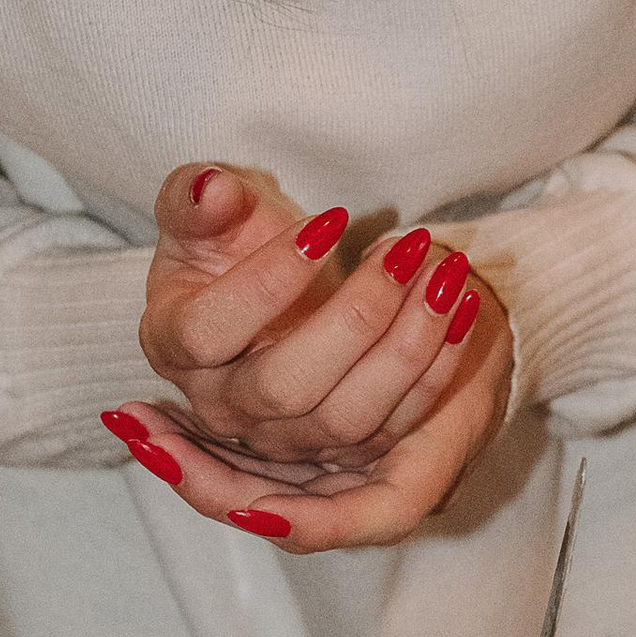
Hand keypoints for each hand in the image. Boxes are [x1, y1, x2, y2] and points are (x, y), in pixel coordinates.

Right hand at [105, 162, 513, 549]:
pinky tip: (461, 304)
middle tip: (403, 251)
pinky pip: (396, 424)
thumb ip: (195, 200)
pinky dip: (436, 368)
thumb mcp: (208, 214)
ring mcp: (284, 436)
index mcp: (174, 345)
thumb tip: (211, 189)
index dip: (268, 279)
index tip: (329, 220)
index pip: (209, 331)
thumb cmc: (233, 246)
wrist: (273, 288)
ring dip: (407, 345)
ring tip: (444, 272)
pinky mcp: (343, 447)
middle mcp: (223, 405)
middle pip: (285, 386)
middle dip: (355, 317)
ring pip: (348, 417)